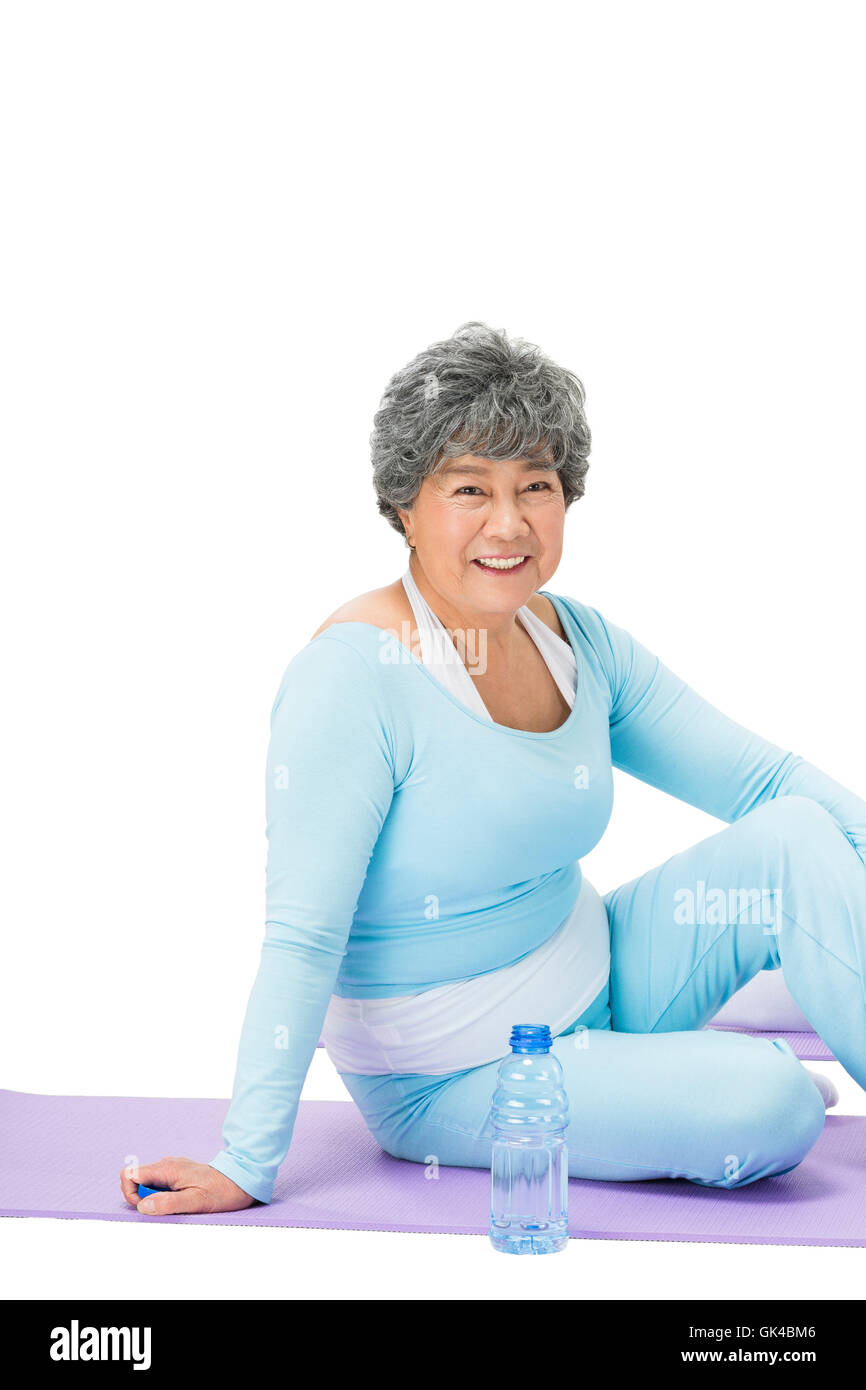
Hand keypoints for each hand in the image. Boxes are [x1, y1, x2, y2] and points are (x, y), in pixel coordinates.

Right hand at [120, 1156, 256, 1214]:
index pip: (129, 1173)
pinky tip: (179, 1200)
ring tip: (176, 1204)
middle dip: (142, 1198)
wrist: (239, 1180)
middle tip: (164, 1207)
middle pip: (135, 1179)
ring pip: (147, 1183)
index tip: (145, 1206)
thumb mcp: (195, 1202)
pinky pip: (159, 1184)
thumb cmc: (220, 1191)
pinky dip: (162, 1195)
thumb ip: (167, 1203)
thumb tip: (143, 1206)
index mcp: (167, 1169)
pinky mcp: (177, 1173)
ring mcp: (172, 1168)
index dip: (129, 1192)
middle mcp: (166, 1165)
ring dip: (153, 1197)